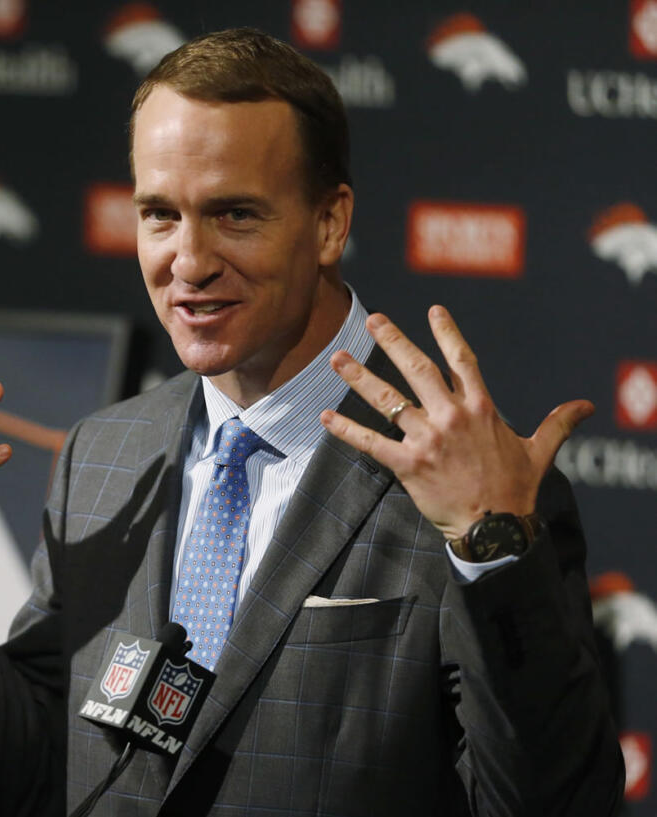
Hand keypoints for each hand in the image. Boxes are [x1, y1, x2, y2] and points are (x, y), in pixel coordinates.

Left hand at [318, 306, 593, 538]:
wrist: (495, 527)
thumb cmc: (516, 488)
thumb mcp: (540, 451)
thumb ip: (557, 422)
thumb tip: (586, 405)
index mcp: (480, 408)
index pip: (462, 359)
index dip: (447, 333)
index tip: (433, 311)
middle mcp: (451, 416)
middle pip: (416, 368)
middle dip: (391, 341)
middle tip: (372, 321)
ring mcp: (427, 438)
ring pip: (387, 399)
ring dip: (358, 378)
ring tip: (335, 359)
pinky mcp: (407, 464)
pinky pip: (370, 442)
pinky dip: (345, 430)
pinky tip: (324, 418)